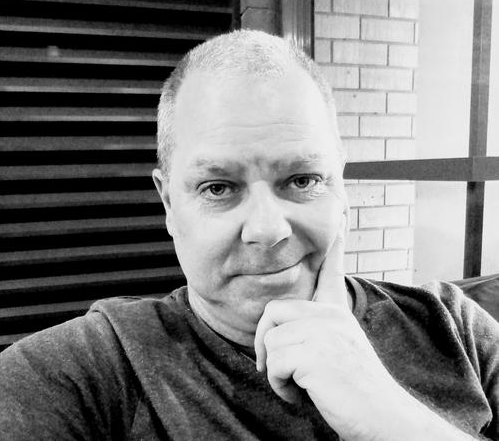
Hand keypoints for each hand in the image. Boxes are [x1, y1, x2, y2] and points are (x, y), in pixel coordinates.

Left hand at [253, 227, 471, 439]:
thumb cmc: (356, 392)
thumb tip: (287, 329)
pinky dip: (279, 385)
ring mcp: (323, 332)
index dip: (334, 253)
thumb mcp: (340, 351)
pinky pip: (274, 363)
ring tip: (298, 386)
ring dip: (276, 373)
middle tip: (272, 367)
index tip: (339, 228)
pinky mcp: (314, 353)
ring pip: (271, 342)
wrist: (384, 420)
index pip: (330, 277)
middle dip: (264, 341)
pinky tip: (300, 395)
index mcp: (337, 314)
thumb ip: (318, 333)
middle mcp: (330, 316)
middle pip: (274, 312)